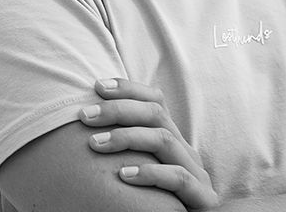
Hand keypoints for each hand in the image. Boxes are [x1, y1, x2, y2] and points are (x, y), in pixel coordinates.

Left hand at [81, 77, 219, 209]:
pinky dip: (150, 173)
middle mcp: (185, 151)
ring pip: (164, 140)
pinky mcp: (202, 197)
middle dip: (117, 110)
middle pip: (156, 114)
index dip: (127, 88)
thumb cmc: (149, 199)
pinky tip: (124, 175)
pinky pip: (178, 178)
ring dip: (126, 138)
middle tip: (84, 115)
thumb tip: (83, 121)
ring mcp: (197, 173)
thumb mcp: (136, 165)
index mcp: (171, 138)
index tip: (96, 86)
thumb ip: (121, 146)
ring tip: (95, 144)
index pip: (154, 100)